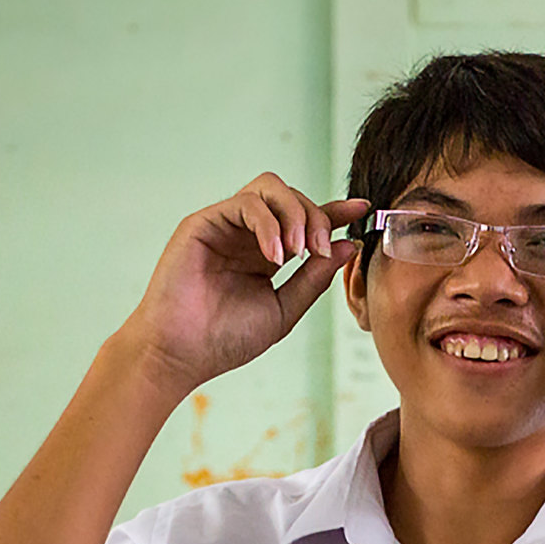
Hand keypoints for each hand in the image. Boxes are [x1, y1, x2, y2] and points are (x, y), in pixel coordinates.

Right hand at [117, 174, 366, 399]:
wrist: (181, 354)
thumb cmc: (225, 339)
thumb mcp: (284, 310)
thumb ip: (314, 278)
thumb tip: (349, 245)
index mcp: (267, 254)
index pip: (305, 220)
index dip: (335, 211)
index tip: (363, 209)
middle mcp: (247, 235)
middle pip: (293, 197)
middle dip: (317, 217)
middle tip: (322, 250)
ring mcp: (224, 225)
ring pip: (270, 189)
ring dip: (295, 214)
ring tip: (299, 252)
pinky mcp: (203, 222)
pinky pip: (246, 203)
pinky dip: (268, 224)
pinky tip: (274, 256)